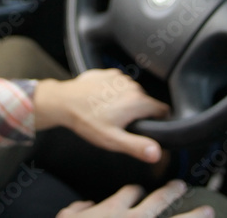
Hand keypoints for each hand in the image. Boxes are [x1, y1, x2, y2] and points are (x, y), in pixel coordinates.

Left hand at [33, 68, 169, 162]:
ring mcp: (120, 77)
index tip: (150, 127)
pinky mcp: (109, 73)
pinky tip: (103, 101)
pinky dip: (115, 92)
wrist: (64, 101)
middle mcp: (132, 86)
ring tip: (110, 113)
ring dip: (127, 102)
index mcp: (137, 102)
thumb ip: (137, 146)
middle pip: (147, 102)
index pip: (163, 110)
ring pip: (133, 93)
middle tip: (122, 124)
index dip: (160, 120)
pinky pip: (120, 84)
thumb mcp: (112, 139)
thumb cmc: (87, 121)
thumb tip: (157, 152)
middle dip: (139, 113)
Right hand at [56, 180, 213, 217]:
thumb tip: (85, 205)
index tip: (137, 191)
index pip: (131, 191)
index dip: (135, 191)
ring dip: (194, 215)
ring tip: (207, 210)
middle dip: (172, 192)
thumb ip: (78, 209)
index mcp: (114, 209)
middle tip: (182, 186)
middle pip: (160, 200)